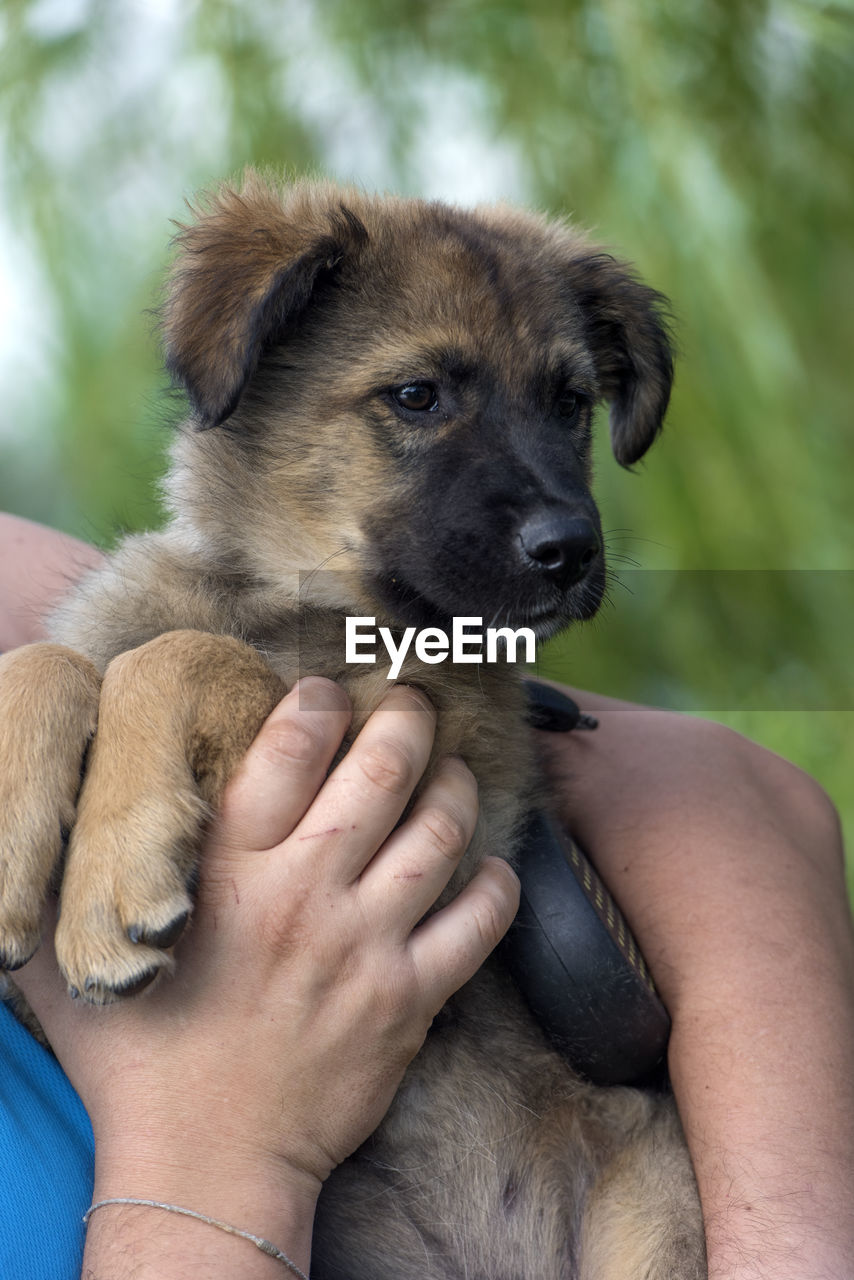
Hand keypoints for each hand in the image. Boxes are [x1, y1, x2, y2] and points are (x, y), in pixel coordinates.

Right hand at [16, 677, 519, 1276]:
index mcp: (230, 871)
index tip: (328, 694)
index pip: (291, 747)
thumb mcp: (87, 955)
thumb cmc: (139, 1060)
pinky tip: (491, 865)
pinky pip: (477, 924)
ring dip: (455, 787)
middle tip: (414, 706)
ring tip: (453, 769)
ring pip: (439, 833)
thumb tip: (62, 817)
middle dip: (408, 722)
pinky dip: (495, 885)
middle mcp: (304, 893)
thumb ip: (79, 879)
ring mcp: (364, 945)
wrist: (204, 1164)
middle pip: (383, 773)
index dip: (319, 703)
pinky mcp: (408, 999)